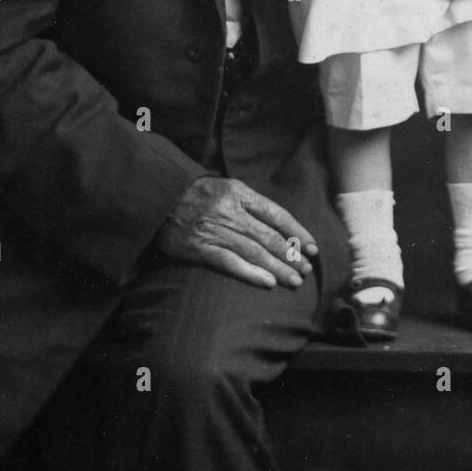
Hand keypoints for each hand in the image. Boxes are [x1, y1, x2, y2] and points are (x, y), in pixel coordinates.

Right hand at [158, 176, 317, 288]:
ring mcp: (216, 230)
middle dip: (291, 255)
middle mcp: (230, 211)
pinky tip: (268, 283)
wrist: (159, 197)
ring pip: (254, 252)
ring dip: (278, 268)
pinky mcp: (200, 248)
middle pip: (268, 236)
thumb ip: (250, 204)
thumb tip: (280, 227)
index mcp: (239, 192)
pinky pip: (230, 263)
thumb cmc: (197, 194)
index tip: (312, 247)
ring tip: (295, 280)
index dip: (297, 232)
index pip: (277, 214)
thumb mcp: (226, 187)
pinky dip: (251, 273)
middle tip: (307, 270)